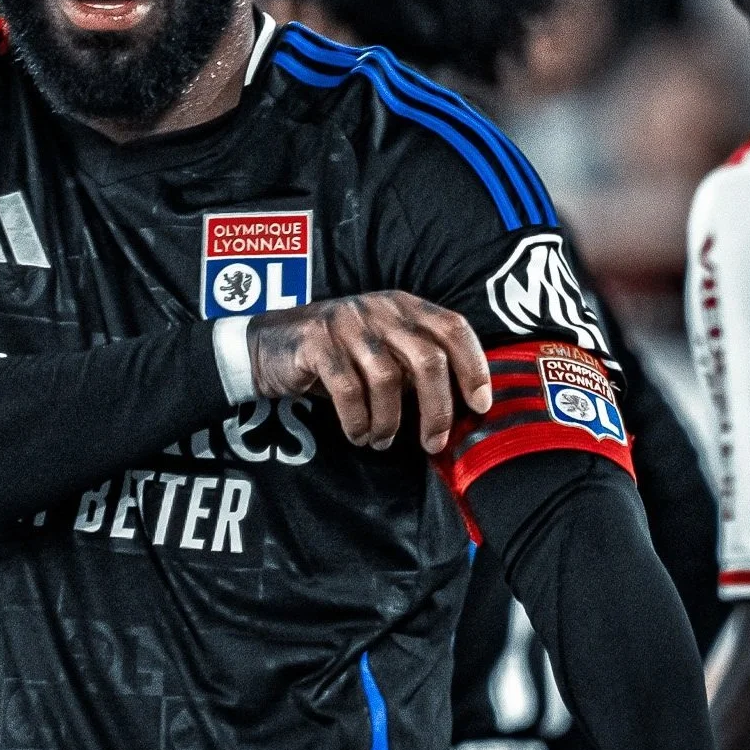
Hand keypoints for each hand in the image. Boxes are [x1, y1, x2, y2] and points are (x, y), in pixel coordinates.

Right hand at [246, 291, 491, 452]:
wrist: (270, 346)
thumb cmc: (339, 356)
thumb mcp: (384, 348)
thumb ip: (417, 365)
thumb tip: (463, 408)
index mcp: (403, 306)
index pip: (453, 328)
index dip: (474, 367)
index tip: (479, 407)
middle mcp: (379, 309)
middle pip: (427, 359)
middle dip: (437, 409)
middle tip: (433, 443)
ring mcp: (346, 323)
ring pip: (387, 378)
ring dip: (390, 421)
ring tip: (382, 440)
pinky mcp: (316, 343)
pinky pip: (348, 390)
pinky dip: (358, 421)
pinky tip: (358, 433)